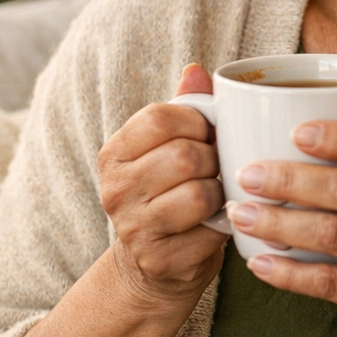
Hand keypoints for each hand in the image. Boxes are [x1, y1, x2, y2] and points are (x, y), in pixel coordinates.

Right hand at [97, 64, 227, 305]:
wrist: (154, 265)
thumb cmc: (169, 193)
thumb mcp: (168, 147)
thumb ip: (183, 108)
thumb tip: (196, 70)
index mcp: (115, 153)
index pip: (160, 117)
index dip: (197, 121)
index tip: (207, 134)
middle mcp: (115, 189)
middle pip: (184, 155)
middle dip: (212, 158)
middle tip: (215, 168)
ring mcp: (133, 228)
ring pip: (199, 193)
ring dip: (219, 193)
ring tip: (215, 196)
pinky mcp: (158, 260)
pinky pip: (209, 232)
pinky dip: (222, 225)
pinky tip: (214, 224)